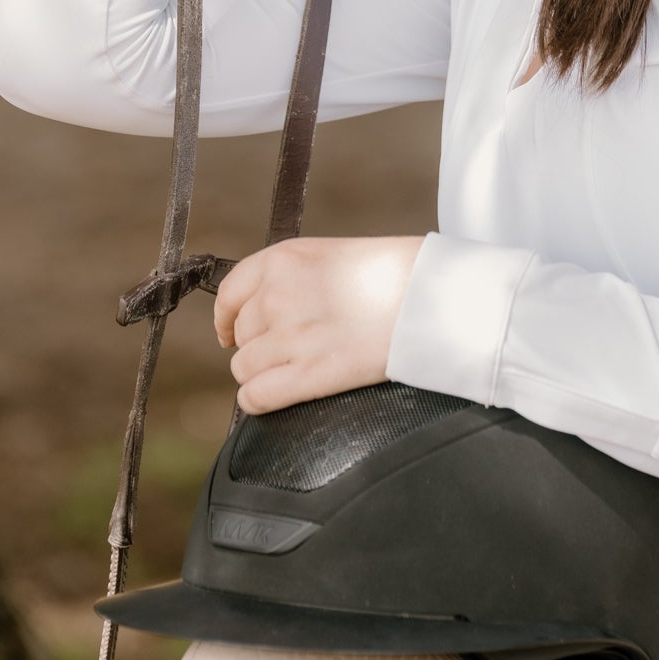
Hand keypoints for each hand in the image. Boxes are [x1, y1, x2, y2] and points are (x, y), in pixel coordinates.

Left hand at [214, 236, 424, 413]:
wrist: (431, 297)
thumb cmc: (393, 276)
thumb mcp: (333, 257)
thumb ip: (294, 279)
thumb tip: (265, 311)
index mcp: (283, 260)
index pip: (230, 294)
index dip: (227, 319)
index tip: (231, 332)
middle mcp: (277, 295)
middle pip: (241, 335)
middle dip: (259, 345)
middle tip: (290, 350)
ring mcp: (290, 336)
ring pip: (244, 368)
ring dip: (262, 373)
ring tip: (292, 372)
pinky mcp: (308, 375)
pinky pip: (255, 396)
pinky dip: (257, 401)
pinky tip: (270, 398)